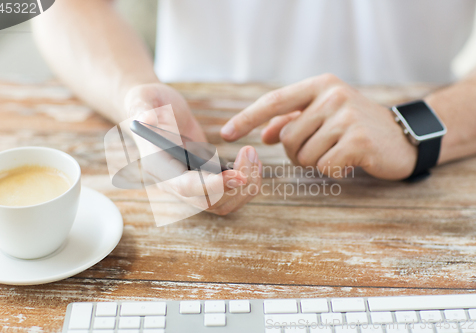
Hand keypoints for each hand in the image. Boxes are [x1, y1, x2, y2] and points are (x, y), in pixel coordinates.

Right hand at [124, 83, 261, 214]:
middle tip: (250, 152)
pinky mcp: (204, 182)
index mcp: (158, 166)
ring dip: (245, 186)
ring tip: (253, 154)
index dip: (212, 185)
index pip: (185, 187)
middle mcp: (172, 183)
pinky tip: (251, 161)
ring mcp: (190, 185)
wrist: (156, 110)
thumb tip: (146, 119)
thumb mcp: (142, 99)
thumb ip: (142, 109)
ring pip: (222, 204)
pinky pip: (228, 196)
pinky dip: (246, 185)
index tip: (238, 175)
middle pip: (209, 202)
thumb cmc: (147, 103)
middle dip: (236, 184)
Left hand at [220, 74, 416, 179]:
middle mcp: (332, 95)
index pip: (274, 101)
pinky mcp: (358, 140)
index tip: (225, 134)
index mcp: (320, 85)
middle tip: (321, 148)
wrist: (402, 136)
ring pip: (302, 155)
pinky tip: (348, 161)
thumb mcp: (324, 114)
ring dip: (314, 162)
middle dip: (296, 152)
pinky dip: (331, 170)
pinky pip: (323, 166)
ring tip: (336, 152)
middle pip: (287, 138)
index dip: (247, 119)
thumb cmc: (356, 126)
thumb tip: (265, 134)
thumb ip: (293, 120)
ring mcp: (347, 117)